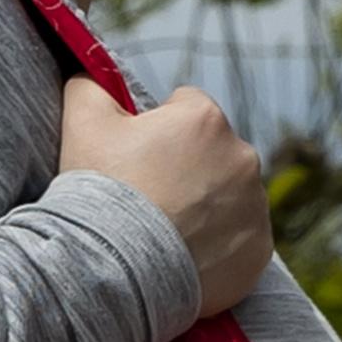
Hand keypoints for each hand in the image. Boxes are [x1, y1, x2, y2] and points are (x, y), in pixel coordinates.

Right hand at [61, 78, 272, 318]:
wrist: (116, 269)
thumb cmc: (102, 190)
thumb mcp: (82, 122)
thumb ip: (91, 84)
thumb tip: (93, 72)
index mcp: (205, 119)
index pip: (185, 104)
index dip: (156, 127)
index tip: (136, 155)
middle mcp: (243, 157)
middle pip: (212, 152)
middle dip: (187, 166)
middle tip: (148, 195)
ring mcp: (256, 207)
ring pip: (229, 195)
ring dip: (205, 204)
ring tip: (163, 228)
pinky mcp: (260, 250)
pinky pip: (239, 239)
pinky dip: (217, 244)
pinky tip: (182, 254)